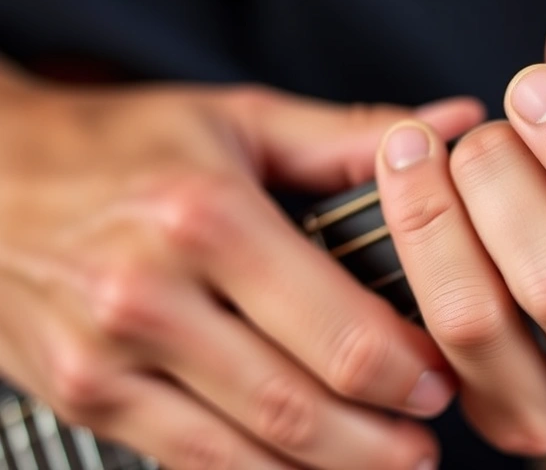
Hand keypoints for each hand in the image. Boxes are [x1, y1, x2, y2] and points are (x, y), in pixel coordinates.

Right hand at [0, 67, 483, 469]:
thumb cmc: (121, 143)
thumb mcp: (238, 119)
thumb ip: (352, 134)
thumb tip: (452, 127)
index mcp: (207, 217)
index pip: (338, 331)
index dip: (408, 371)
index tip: (445, 376)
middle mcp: (152, 295)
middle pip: (297, 405)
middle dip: (381, 441)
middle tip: (428, 443)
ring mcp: (109, 358)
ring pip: (246, 452)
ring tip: (385, 465)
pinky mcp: (84, 397)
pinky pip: (188, 463)